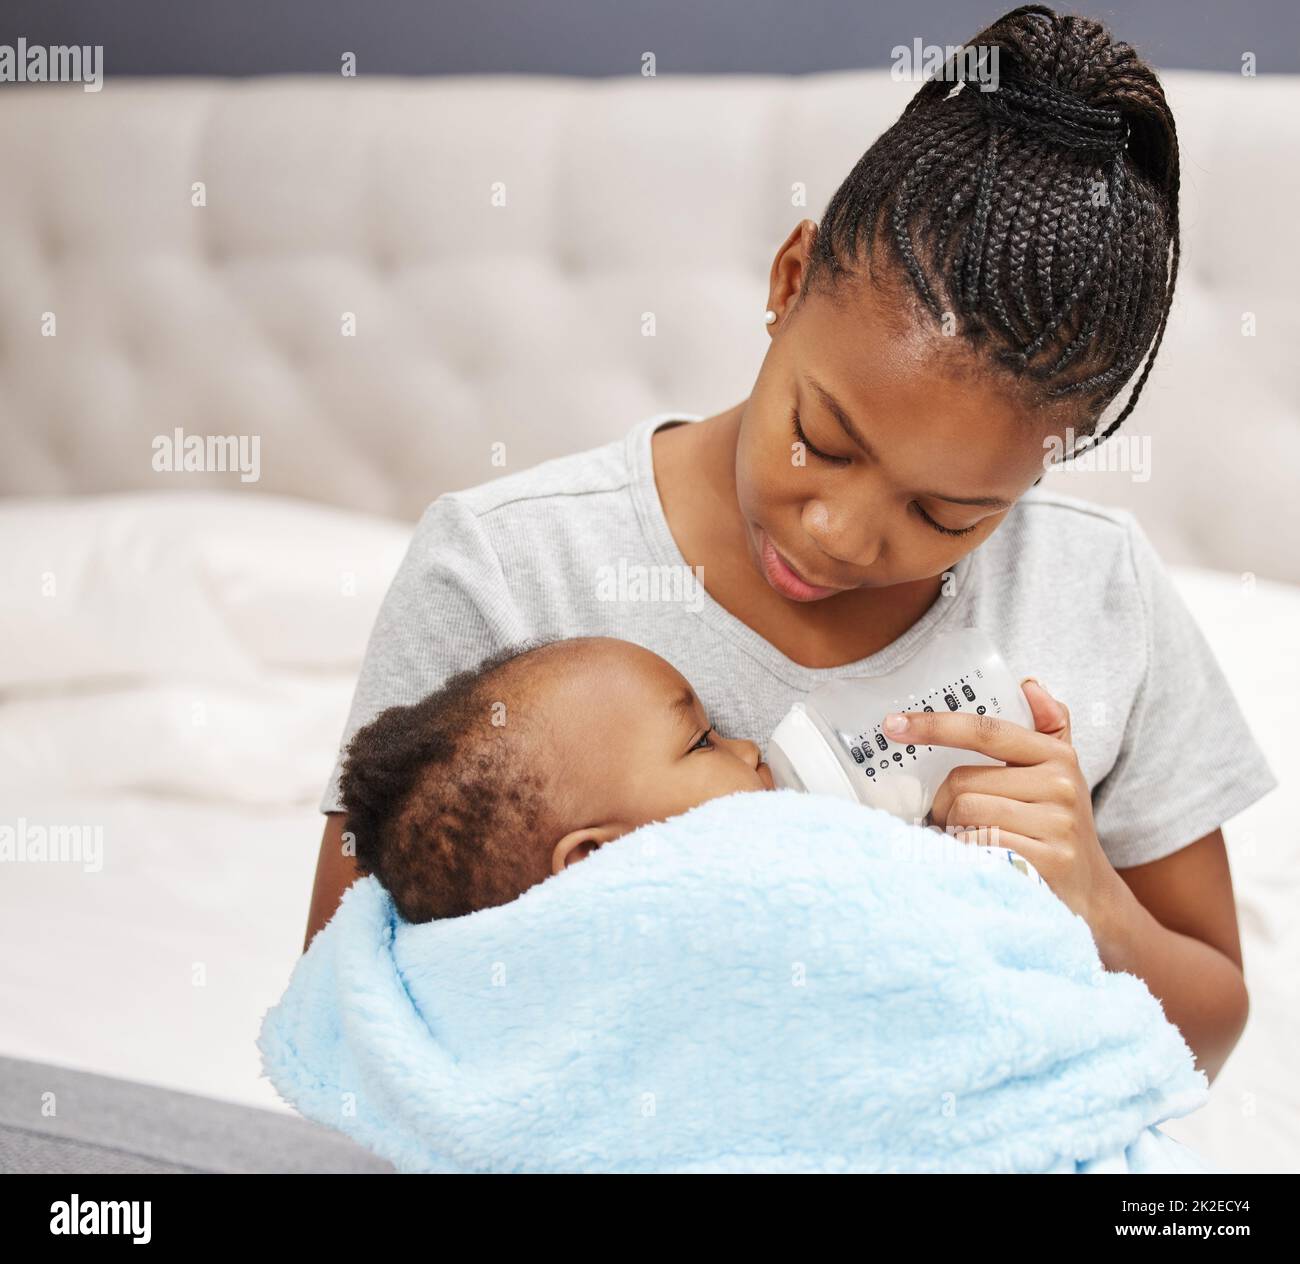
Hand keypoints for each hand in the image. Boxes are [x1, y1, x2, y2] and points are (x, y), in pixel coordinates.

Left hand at [885, 680, 1124, 936]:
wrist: (1093, 897)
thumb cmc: (1059, 827)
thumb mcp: (1061, 774)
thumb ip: (1048, 727)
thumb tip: (1029, 684)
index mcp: (1057, 756)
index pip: (985, 731)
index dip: (935, 725)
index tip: (892, 725)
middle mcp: (1061, 786)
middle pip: (961, 782)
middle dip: (944, 804)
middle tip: (951, 820)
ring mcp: (1055, 826)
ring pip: (964, 814)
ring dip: (953, 831)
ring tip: (971, 841)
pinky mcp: (1045, 862)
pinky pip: (976, 847)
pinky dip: (965, 854)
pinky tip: (979, 860)